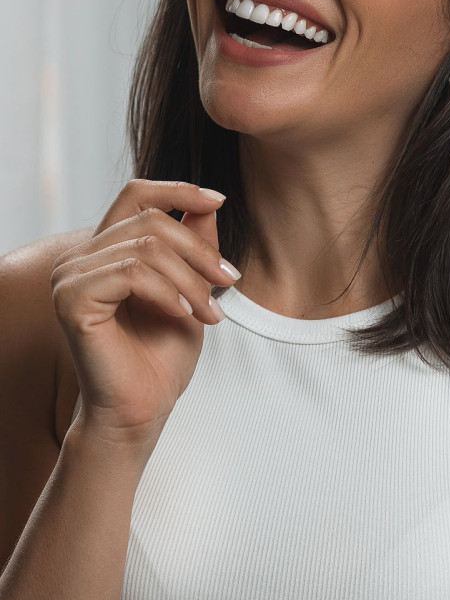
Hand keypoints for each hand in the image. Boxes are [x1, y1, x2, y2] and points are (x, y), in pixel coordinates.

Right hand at [50, 180, 239, 446]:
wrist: (143, 409)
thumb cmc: (162, 356)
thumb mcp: (191, 289)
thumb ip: (194, 245)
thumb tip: (209, 203)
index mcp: (106, 249)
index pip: (136, 195)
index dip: (178, 190)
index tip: (219, 199)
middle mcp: (81, 257)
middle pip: (151, 220)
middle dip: (199, 250)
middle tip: (229, 281)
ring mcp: (70, 277)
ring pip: (145, 248)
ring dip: (190, 279)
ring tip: (211, 312)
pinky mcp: (71, 300)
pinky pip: (131, 274)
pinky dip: (167, 293)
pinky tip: (183, 316)